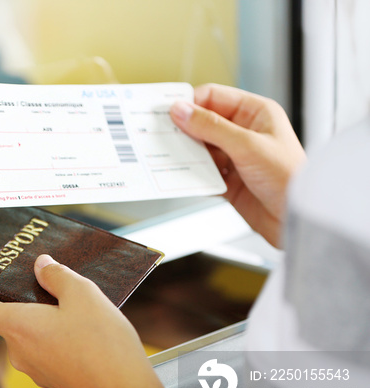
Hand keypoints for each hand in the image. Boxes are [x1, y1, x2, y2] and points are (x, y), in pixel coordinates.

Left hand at [0, 255, 147, 387]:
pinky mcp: (53, 379)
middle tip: (46, 281)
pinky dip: (57, 335)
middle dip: (24, 298)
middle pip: (6, 318)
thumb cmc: (104, 348)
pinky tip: (84, 329)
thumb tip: (42, 266)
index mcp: (18, 327)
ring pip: (29, 334)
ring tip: (75, 305)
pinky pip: (45, 349)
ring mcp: (35, 369)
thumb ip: (57, 275)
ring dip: (45, 317)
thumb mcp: (84, 295)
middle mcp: (20, 351)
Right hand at [170, 83, 305, 247]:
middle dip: (184, 131)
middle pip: (203, 123)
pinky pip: (201, 172)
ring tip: (170, 158)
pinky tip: (182, 177)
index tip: (168, 113)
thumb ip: (211, 127)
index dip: (190, 103)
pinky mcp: (228, 180)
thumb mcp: (247, 146)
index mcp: (255, 113)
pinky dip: (191, 175)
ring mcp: (235, 157)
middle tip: (162, 136)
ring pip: (200, 149)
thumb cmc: (289, 178)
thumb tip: (182, 110)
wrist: (295, 219)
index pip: (213, 97)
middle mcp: (244, 132)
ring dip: (186, 154)